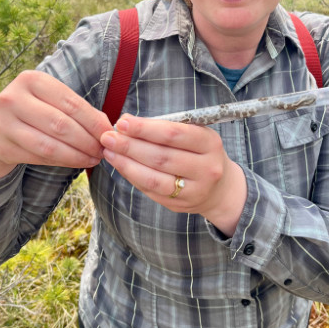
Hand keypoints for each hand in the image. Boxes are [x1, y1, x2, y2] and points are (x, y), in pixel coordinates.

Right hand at [0, 71, 112, 180]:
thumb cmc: (35, 111)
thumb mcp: (51, 100)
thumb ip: (78, 109)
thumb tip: (107, 127)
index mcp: (31, 80)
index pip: (70, 103)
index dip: (93, 121)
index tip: (109, 133)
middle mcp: (13, 98)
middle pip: (61, 125)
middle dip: (87, 140)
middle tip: (103, 150)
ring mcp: (4, 123)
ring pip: (50, 145)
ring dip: (77, 155)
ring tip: (93, 158)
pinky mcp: (2, 146)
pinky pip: (39, 158)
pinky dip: (63, 162)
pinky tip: (77, 162)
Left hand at [100, 114, 247, 234]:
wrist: (220, 189)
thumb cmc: (201, 153)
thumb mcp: (195, 135)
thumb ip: (165, 128)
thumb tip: (126, 122)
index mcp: (210, 144)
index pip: (173, 134)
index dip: (145, 128)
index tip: (123, 122)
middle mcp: (206, 169)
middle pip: (161, 157)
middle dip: (130, 146)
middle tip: (108, 137)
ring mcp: (194, 190)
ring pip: (154, 178)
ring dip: (126, 164)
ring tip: (109, 151)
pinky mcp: (180, 205)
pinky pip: (151, 190)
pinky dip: (132, 176)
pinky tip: (120, 165)